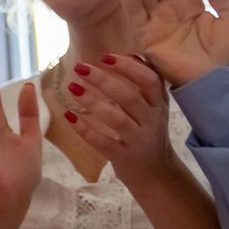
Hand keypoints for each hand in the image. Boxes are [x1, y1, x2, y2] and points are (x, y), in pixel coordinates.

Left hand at [61, 54, 177, 186]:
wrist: (156, 173)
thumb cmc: (148, 133)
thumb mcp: (154, 108)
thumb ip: (146, 84)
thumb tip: (131, 55)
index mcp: (159, 105)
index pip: (149, 80)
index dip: (128, 67)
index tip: (104, 57)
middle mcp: (152, 121)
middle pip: (129, 97)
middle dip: (103, 80)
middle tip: (79, 68)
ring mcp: (139, 140)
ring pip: (117, 119)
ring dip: (92, 101)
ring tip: (72, 88)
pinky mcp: (124, 157)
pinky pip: (103, 142)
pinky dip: (85, 129)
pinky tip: (69, 116)